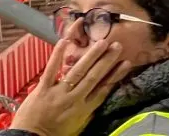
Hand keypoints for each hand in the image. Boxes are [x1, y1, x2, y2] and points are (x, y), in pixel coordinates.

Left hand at [9, 38, 130, 135]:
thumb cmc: (56, 132)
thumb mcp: (77, 123)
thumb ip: (88, 107)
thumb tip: (101, 91)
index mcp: (83, 109)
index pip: (103, 89)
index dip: (115, 75)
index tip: (126, 62)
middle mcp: (74, 99)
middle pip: (93, 77)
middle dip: (106, 61)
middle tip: (117, 46)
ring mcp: (58, 93)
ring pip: (77, 72)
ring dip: (91, 56)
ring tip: (102, 42)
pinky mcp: (42, 90)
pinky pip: (51, 70)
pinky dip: (57, 55)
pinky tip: (64, 42)